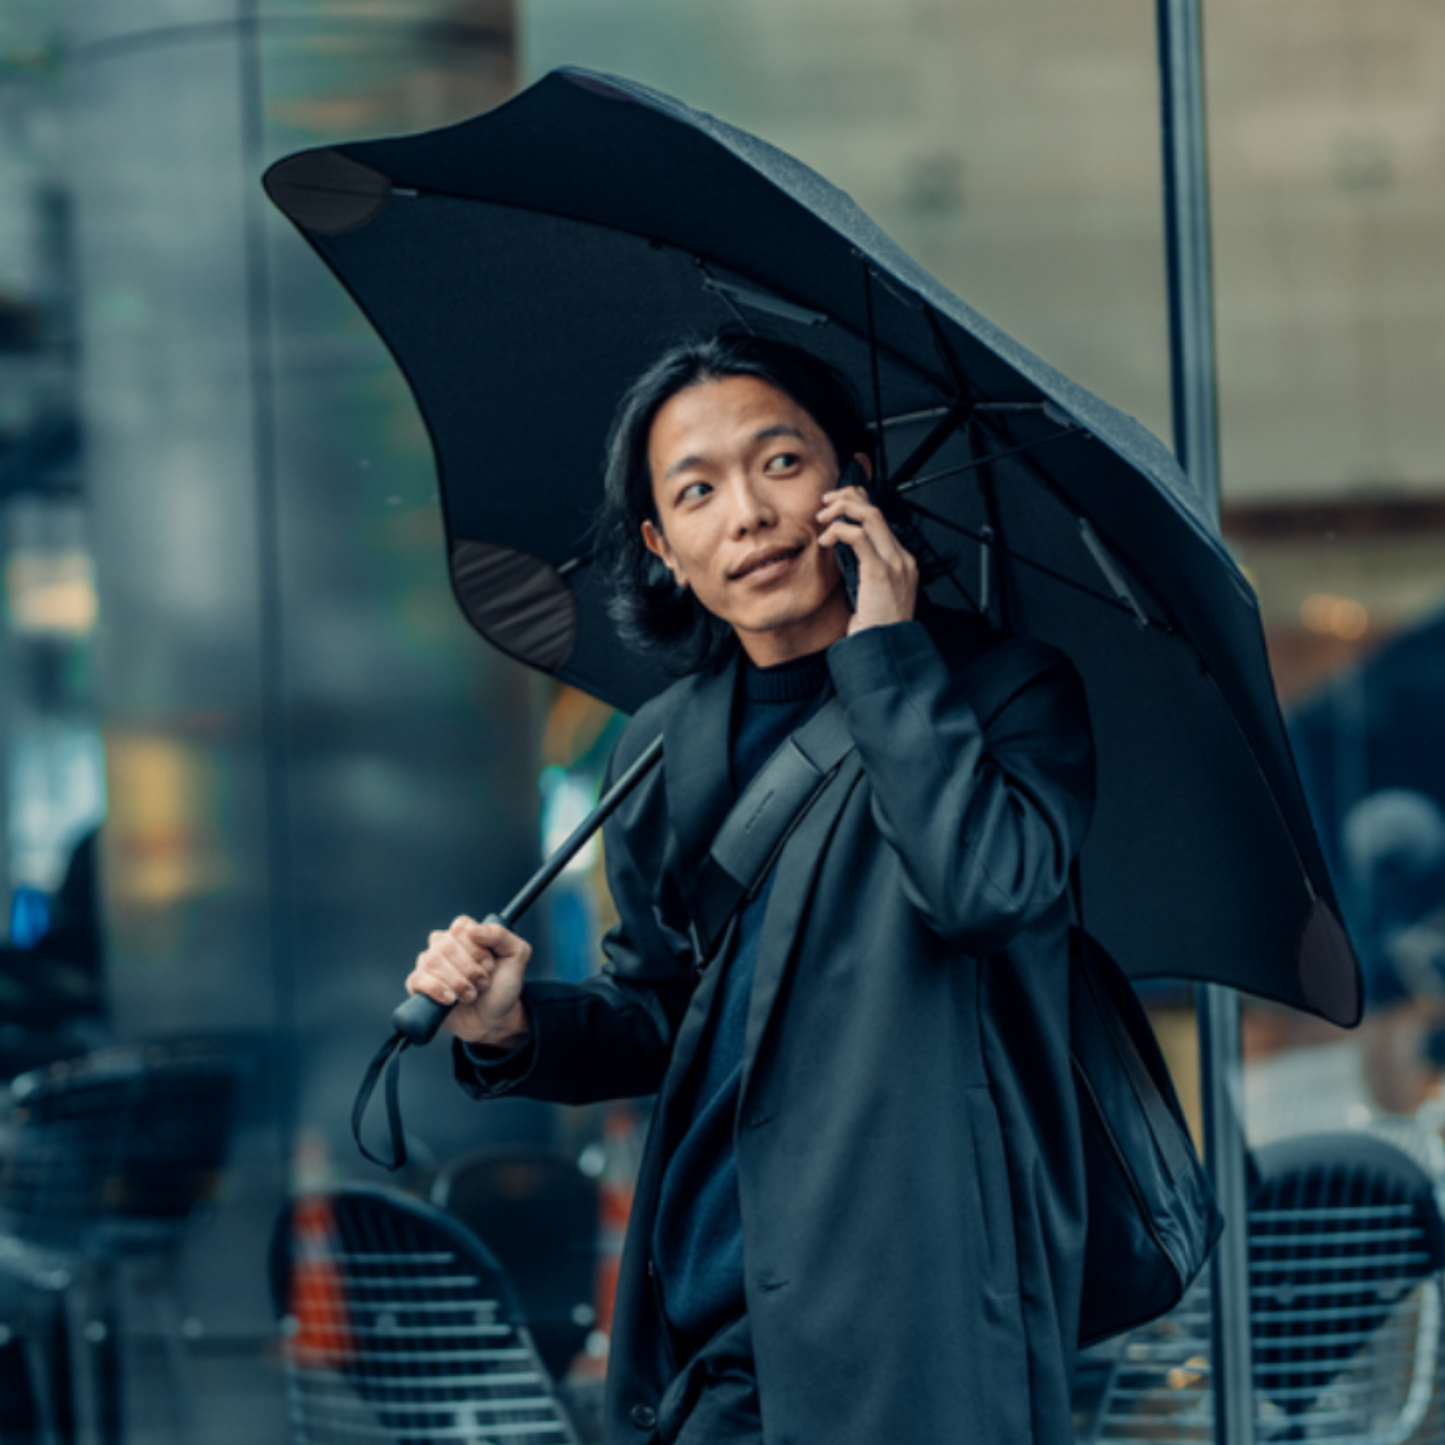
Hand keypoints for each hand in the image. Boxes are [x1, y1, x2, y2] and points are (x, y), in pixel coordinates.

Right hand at [406, 914, 532, 1046]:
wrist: (494, 1019)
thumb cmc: (502, 986)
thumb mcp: (516, 956)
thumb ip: (500, 935)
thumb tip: (473, 928)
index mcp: (466, 934)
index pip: (461, 927)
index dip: (477, 948)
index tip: (489, 964)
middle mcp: (444, 945)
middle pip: (446, 945)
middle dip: (470, 970)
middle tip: (482, 982)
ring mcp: (429, 964)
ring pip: (432, 961)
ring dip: (457, 982)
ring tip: (470, 994)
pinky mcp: (419, 985)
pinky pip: (418, 979)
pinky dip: (437, 990)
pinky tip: (451, 999)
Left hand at [817, 481, 918, 633]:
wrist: (885, 647)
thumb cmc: (876, 626)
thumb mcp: (870, 591)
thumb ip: (863, 569)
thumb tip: (841, 550)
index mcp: (901, 561)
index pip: (881, 520)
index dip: (858, 503)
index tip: (836, 504)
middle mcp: (901, 558)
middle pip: (876, 511)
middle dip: (847, 498)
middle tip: (825, 503)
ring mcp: (894, 563)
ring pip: (870, 516)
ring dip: (842, 509)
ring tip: (823, 517)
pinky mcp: (880, 572)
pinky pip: (858, 537)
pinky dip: (839, 531)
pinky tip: (827, 539)